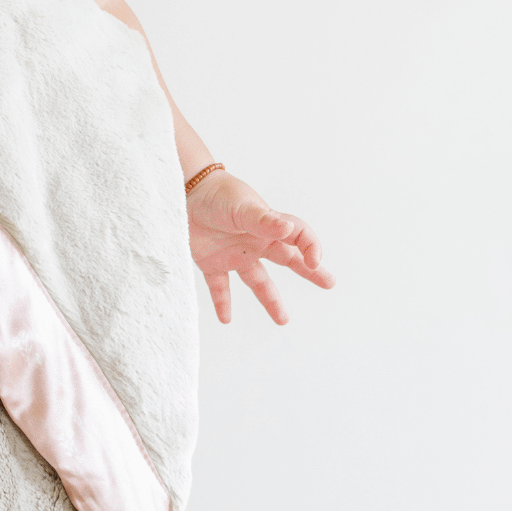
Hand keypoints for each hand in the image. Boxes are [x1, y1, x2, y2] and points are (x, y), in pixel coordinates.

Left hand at [187, 170, 334, 323]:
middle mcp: (254, 242)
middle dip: (308, 271)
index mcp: (266, 226)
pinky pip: (220, 287)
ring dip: (270, 300)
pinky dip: (223, 303)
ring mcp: (234, 253)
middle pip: (287, 259)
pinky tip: (226, 319)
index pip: (298, 236)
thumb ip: (264, 220)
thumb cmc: (216, 193)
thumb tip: (289, 230)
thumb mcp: (242, 206)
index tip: (314, 262)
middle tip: (328, 282)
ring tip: (283, 320)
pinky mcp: (211, 261)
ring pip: (257, 281)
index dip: (310, 248)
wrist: (183, 190)